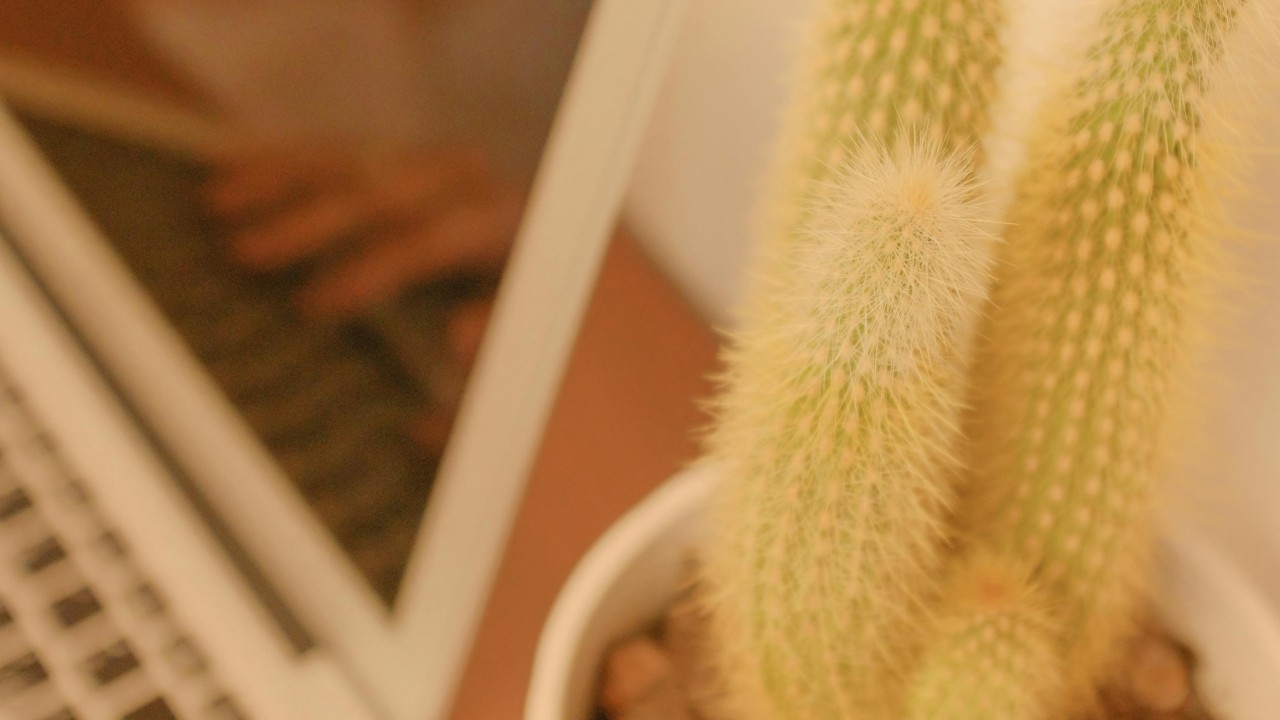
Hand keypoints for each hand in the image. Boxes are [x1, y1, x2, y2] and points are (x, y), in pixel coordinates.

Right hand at [202, 143, 521, 452]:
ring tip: (216, 209)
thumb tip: (459, 337)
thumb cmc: (521, 322)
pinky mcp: (403, 157)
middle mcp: (468, 181)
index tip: (310, 304)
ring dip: (279, 183)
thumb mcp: (518, 344)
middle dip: (309, 223)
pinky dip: (281, 163)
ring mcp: (432, 163)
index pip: (430, 238)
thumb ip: (494, 350)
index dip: (368, 268)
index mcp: (502, 222)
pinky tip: (227, 173)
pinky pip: (336, 152)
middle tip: (244, 255)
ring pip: (350, 162)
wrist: (545, 263)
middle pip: (381, 193)